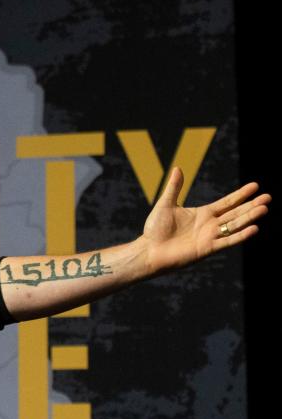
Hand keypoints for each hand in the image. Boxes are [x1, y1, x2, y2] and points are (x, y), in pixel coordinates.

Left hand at [141, 168, 269, 273]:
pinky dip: (240, 235)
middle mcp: (210, 225)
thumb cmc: (155, 229)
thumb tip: (177, 168)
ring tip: (264, 208)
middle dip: (251, 205)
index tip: (255, 186)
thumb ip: (174, 188)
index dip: (241, 195)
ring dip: (249, 217)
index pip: (227, 202)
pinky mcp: (207, 248)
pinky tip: (253, 228)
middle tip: (268, 197)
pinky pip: (227, 241)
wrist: (150, 250)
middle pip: (236, 213)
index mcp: (203, 214)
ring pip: (235, 225)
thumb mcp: (166, 204)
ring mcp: (210, 237)